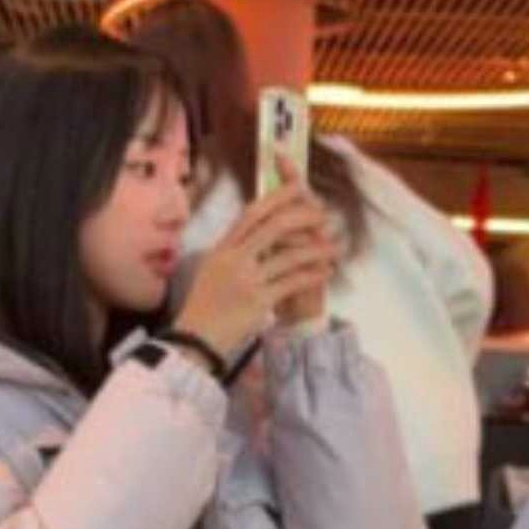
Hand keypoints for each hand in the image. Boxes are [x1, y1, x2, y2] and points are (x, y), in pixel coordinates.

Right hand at [173, 155, 338, 357]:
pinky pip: (293, 282)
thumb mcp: (211, 272)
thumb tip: (252, 232)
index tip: (299, 188)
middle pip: (273, 226)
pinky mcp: (258, 302)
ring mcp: (246, 280)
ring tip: (333, 248)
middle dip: (303, 216)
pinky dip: (313, 275)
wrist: (194, 341)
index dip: (277, 198)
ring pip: (289, 255)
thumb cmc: (203, 309)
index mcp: (222, 250)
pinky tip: (326, 272)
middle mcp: (233, 260)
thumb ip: (231, 252)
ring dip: (316, 250)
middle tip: (323, 215)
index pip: (251, 214)